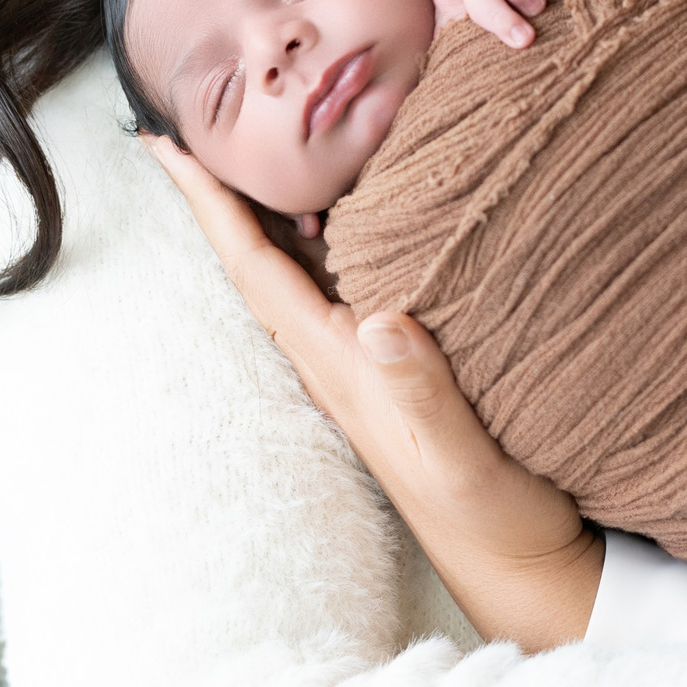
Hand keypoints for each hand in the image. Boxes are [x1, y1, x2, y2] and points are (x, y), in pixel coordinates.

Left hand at [145, 131, 602, 650]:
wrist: (521, 569)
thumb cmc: (492, 518)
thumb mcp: (463, 462)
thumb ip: (421, 395)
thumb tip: (380, 322)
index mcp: (338, 365)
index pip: (256, 270)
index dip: (211, 206)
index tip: (166, 146)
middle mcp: (338, 355)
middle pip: (260, 256)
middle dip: (222, 190)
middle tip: (194, 118)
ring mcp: (366, 359)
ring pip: (299, 264)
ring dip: (270, 204)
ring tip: (257, 141)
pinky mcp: (399, 362)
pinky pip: (344, 276)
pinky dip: (330, 227)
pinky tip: (346, 201)